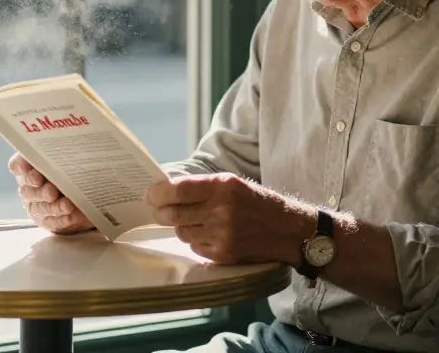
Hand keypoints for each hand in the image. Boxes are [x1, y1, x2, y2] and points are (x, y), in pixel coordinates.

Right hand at [8, 152, 94, 234]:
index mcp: (29, 168)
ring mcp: (36, 206)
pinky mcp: (47, 221)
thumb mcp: (68, 159)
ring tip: (67, 205)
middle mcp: (29, 188)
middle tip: (51, 189)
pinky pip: (52, 222)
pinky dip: (62, 218)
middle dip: (40, 190)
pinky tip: (71, 215)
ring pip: (41, 207)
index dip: (20, 165)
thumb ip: (64, 153)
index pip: (17, 165)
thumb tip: (74, 142)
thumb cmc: (71, 170)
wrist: (84, 194)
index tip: (27, 164)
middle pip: (28, 189)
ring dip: (54, 206)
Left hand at [145, 172, 308, 264]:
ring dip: (181, 226)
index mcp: (223, 186)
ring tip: (194, 220)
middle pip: (173, 214)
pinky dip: (196, 241)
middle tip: (158, 209)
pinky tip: (209, 234)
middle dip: (161, 212)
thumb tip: (165, 190)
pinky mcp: (224, 255)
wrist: (287, 230)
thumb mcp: (232, 183)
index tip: (150, 195)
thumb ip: (201, 187)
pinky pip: (195, 248)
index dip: (158, 193)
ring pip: (182, 232)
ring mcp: (223, 235)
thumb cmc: (256, 202)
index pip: (178, 190)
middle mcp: (222, 210)